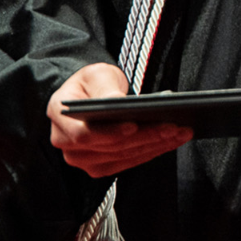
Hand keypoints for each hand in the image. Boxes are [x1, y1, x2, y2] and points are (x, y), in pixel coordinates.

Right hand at [48, 64, 192, 178]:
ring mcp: (83, 159)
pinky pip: (128, 162)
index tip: (134, 125)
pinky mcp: (100, 166)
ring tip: (180, 132)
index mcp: (59, 117)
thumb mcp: (97, 74)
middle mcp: (65, 144)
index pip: (83, 134)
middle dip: (144, 137)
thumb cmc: (93, 82)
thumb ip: (104, 87)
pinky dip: (152, 151)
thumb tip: (117, 102)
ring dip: (154, 146)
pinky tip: (172, 141)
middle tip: (173, 126)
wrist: (91, 94)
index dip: (109, 132)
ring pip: (122, 157)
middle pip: (109, 147)